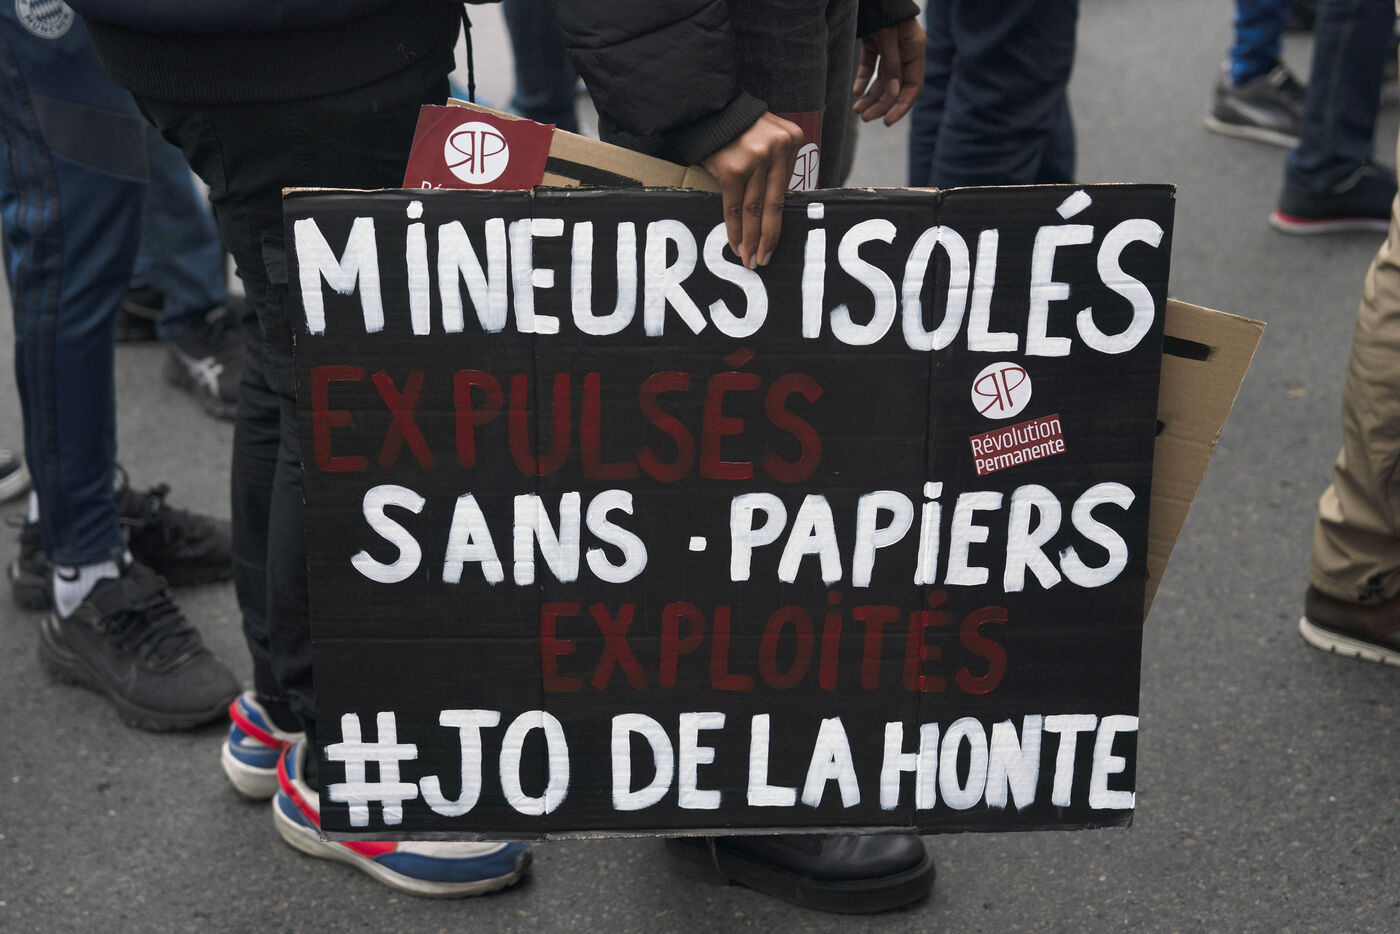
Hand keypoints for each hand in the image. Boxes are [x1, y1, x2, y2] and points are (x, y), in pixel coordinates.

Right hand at [702, 112, 804, 268]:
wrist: (707, 108)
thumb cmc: (736, 127)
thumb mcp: (767, 137)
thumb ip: (775, 164)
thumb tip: (772, 206)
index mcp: (792, 140)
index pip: (785, 189)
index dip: (779, 218)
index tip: (774, 240)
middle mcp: (778, 150)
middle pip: (774, 204)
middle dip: (769, 237)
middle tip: (765, 259)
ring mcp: (756, 159)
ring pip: (754, 209)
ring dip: (751, 238)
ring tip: (750, 259)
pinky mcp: (734, 169)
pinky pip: (734, 206)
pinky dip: (734, 228)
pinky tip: (735, 244)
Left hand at [852, 18, 925, 125]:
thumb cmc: (884, 10)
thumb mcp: (888, 38)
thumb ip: (891, 65)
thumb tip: (893, 95)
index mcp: (915, 50)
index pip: (912, 87)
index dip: (901, 106)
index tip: (886, 121)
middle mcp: (904, 52)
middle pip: (895, 87)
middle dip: (881, 104)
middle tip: (865, 118)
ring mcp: (890, 48)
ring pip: (882, 80)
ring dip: (870, 96)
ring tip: (857, 110)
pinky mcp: (875, 44)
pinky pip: (870, 67)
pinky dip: (863, 80)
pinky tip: (855, 92)